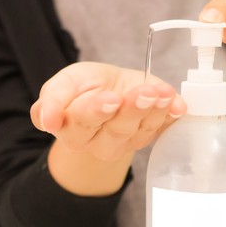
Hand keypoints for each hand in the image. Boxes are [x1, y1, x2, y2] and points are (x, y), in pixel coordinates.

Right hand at [30, 62, 186, 195]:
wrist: (107, 90)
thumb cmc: (82, 87)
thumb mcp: (61, 84)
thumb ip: (51, 100)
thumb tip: (48, 121)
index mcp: (72, 129)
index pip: (82, 121)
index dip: (97, 110)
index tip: (111, 99)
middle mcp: (99, 142)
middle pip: (116, 129)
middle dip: (132, 109)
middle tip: (144, 93)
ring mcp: (126, 142)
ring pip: (141, 130)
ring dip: (155, 110)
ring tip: (162, 92)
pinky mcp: (148, 135)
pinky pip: (162, 128)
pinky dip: (172, 116)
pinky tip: (177, 104)